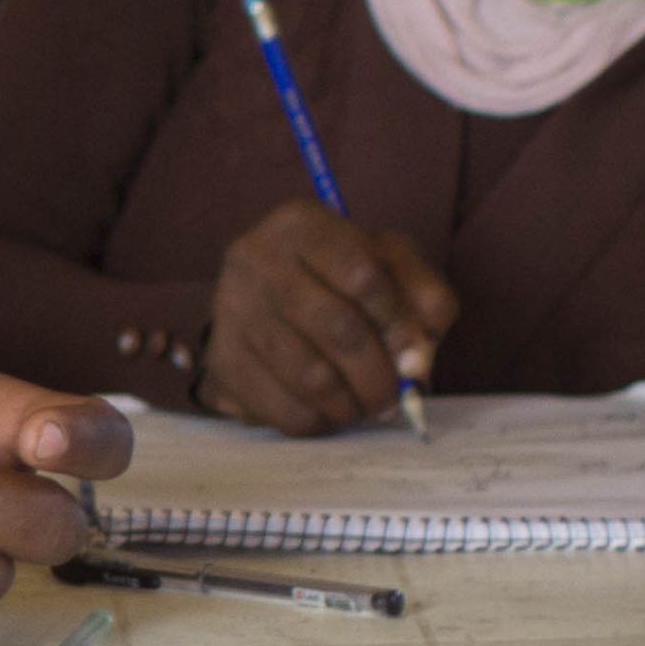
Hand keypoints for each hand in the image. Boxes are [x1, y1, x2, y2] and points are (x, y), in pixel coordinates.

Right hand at [203, 198, 457, 436]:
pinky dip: (316, 420)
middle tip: (394, 399)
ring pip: (308, 375)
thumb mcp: (390, 265)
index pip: (362, 275)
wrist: (266, 293)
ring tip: (364, 405)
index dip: (399, 324)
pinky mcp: (220, 358)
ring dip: (350, 404)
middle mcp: (256, 258)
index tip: (417, 358)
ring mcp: (231, 309)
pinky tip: (327, 409)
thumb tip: (419, 359)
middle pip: (336, 328)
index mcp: (302, 225)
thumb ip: (424, 297)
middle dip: (378, 376)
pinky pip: (280, 407)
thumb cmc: (338, 276)